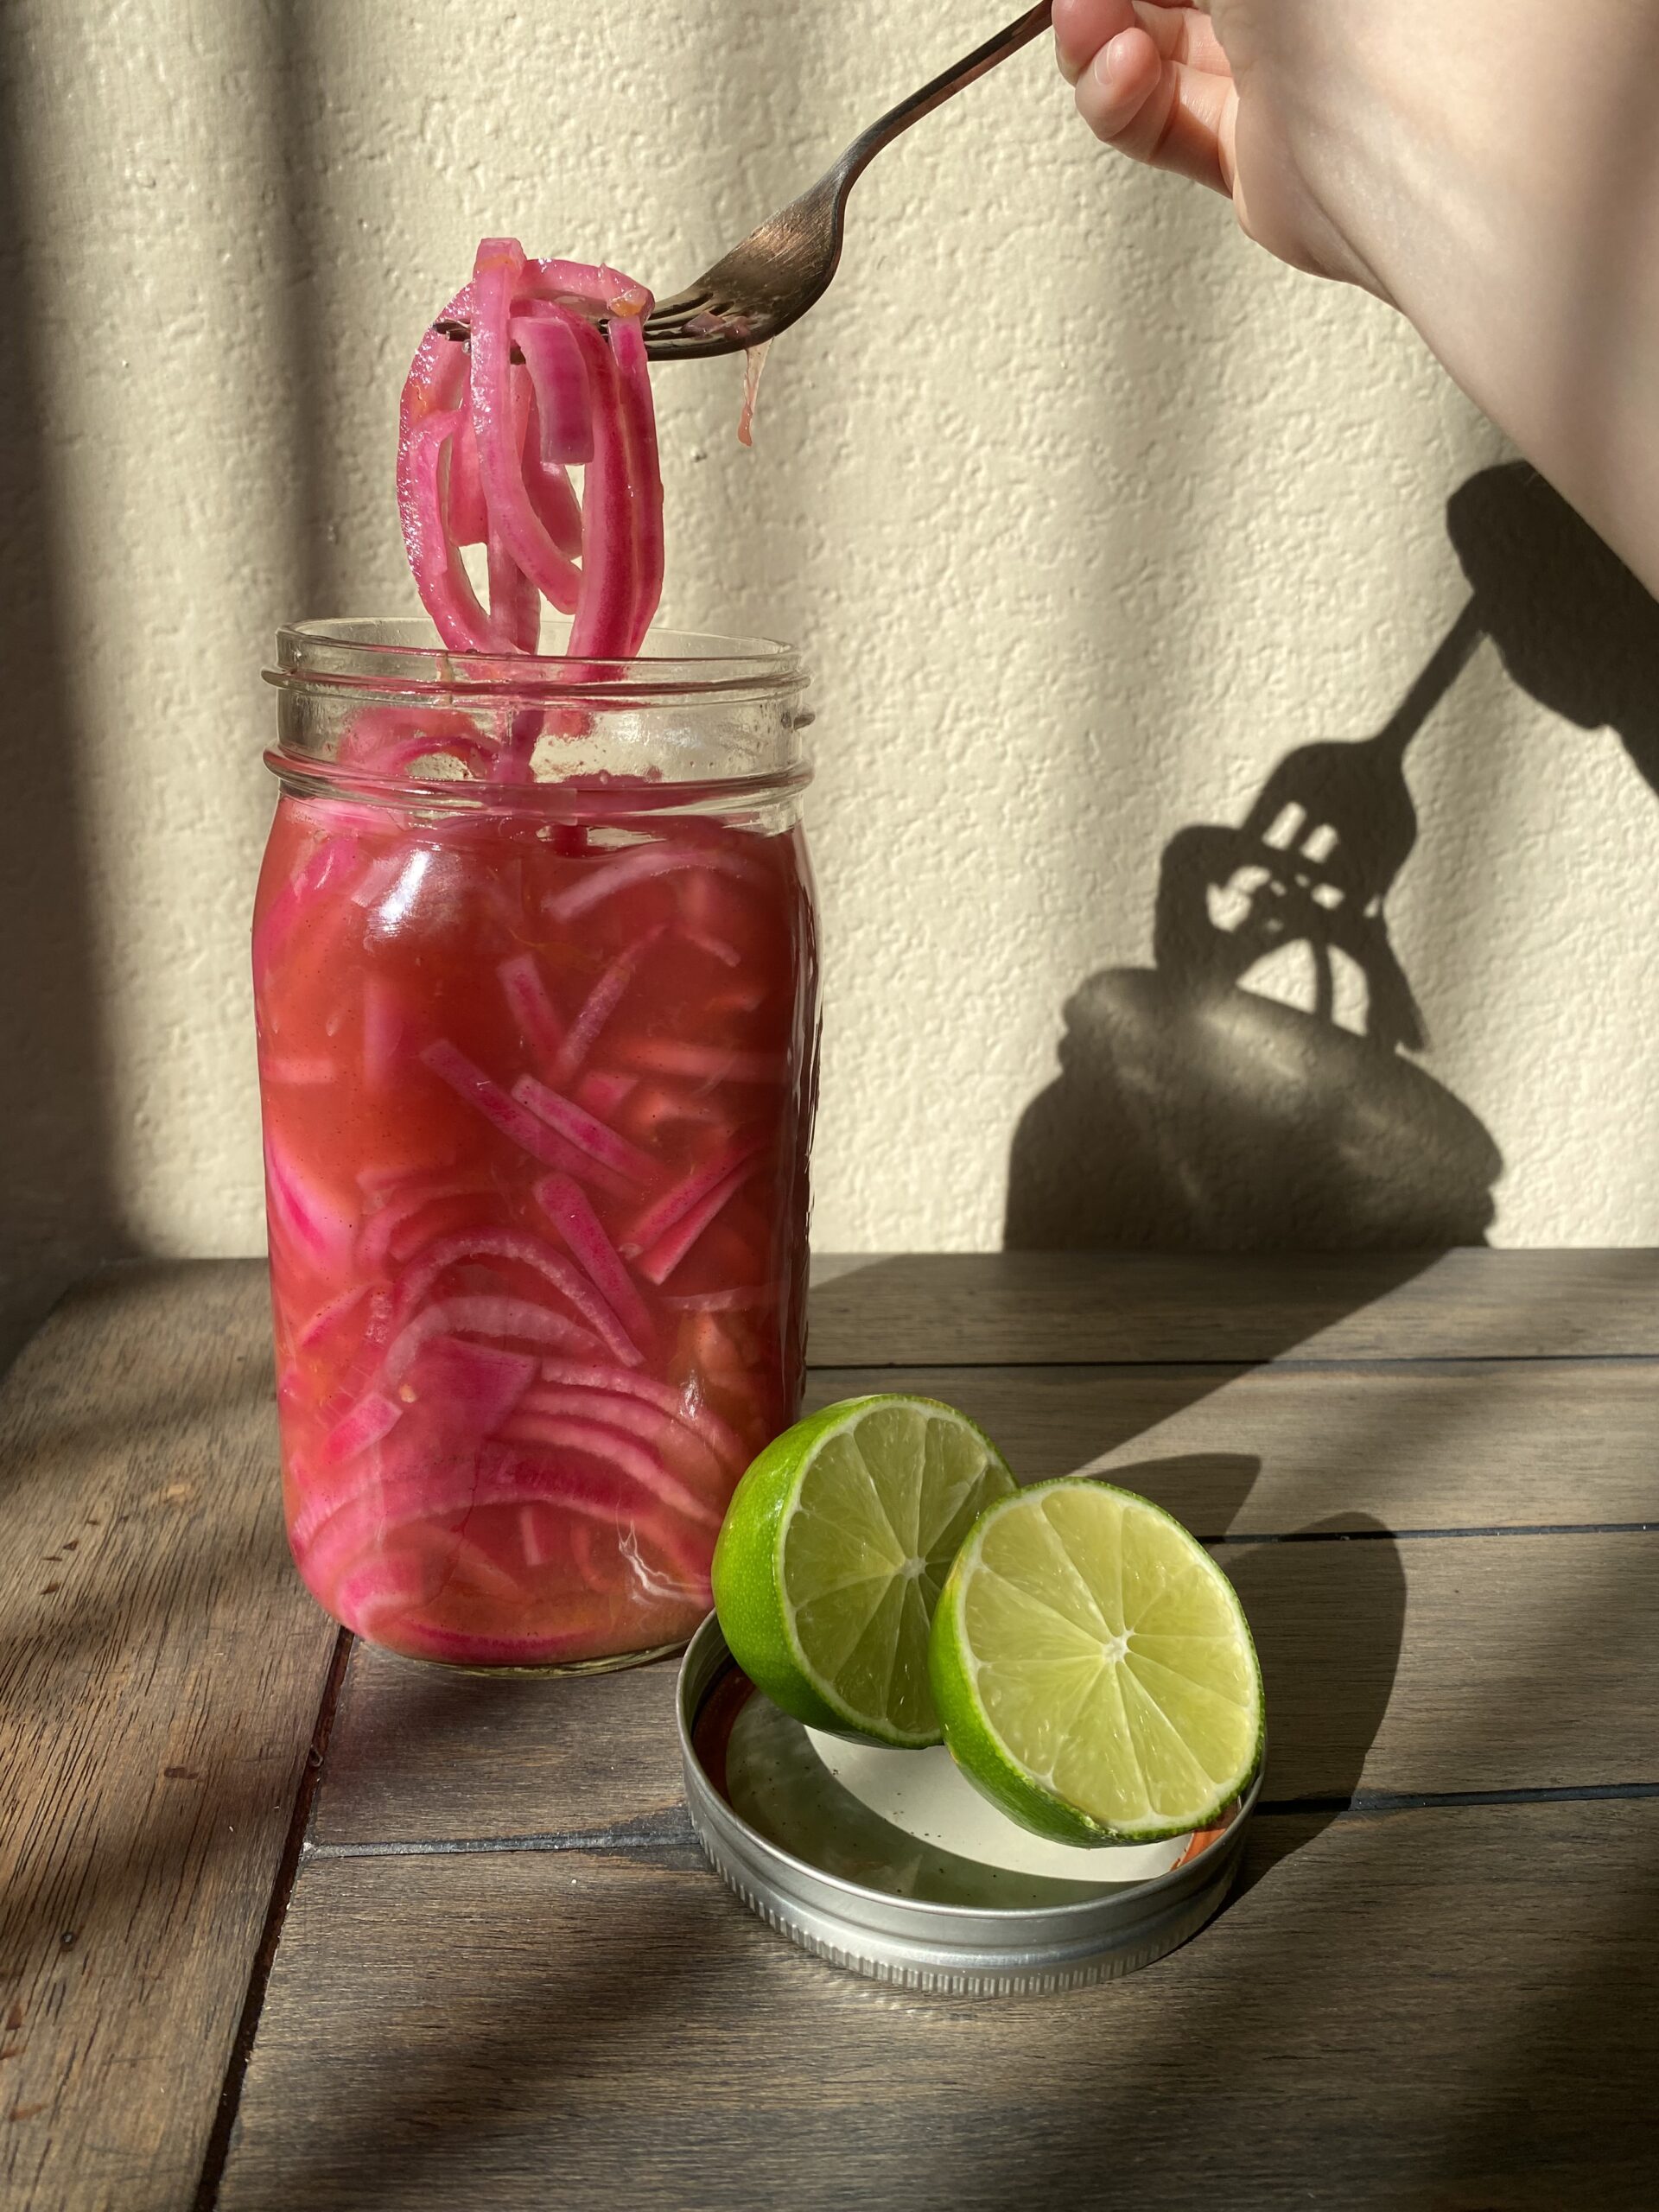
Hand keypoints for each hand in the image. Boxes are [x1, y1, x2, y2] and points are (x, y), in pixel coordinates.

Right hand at [1051, 0, 1389, 295]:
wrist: (1402, 134)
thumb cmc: (1366, 11)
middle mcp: (1307, 9)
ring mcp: (1280, 71)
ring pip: (1158, 49)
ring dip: (1101, 34)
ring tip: (1085, 21)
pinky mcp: (1255, 152)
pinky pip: (1165, 125)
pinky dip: (1122, 100)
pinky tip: (1117, 70)